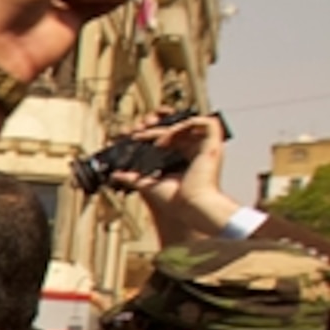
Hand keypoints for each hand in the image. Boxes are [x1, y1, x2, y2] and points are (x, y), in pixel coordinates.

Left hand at [108, 114, 238, 240]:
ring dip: (167, 127)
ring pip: (188, 123)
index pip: (170, 137)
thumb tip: (116, 175)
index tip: (134, 137)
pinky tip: (164, 141)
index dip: (153, 133)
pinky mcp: (214, 145)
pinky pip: (202, 123)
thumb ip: (133, 178)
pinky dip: (181, 127)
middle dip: (156, 126)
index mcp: (186, 158)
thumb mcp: (148, 185)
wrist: (190, 207)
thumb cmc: (175, 202)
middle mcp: (198, 150)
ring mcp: (207, 146)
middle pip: (177, 128)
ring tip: (150, 139)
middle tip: (137, 132)